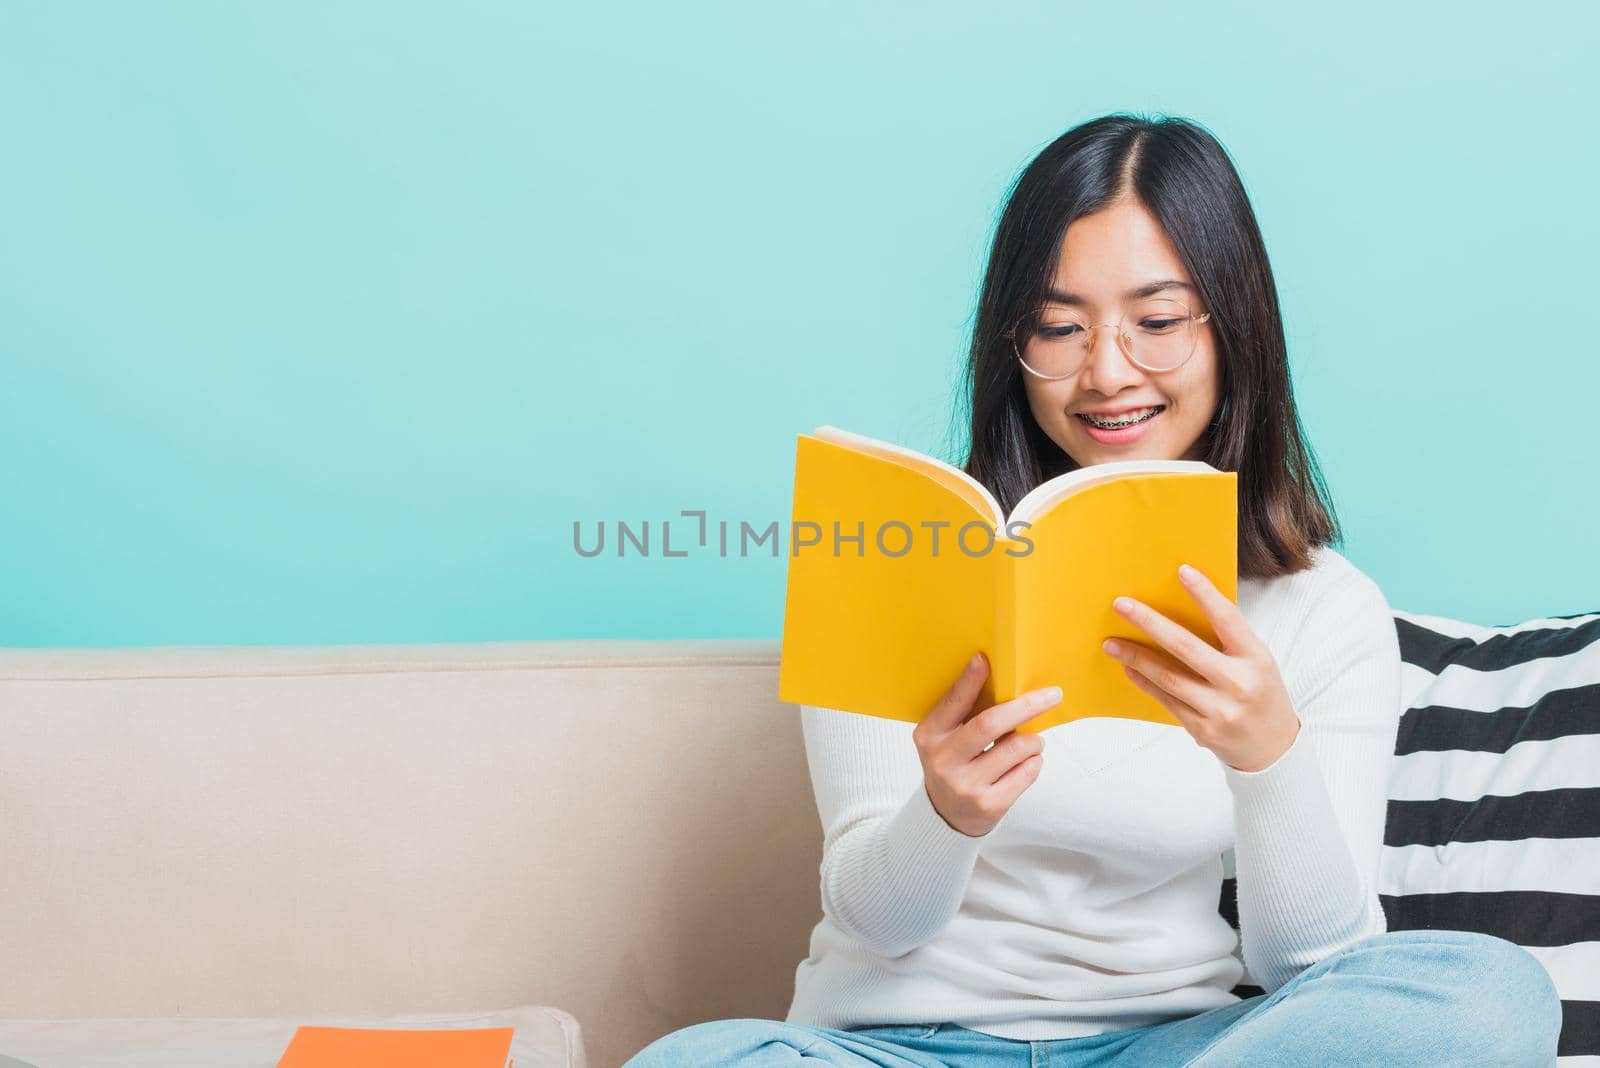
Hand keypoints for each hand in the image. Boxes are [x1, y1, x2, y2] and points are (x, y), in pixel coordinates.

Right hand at [912, 653, 1063, 836]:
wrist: (946, 816)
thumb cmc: (953, 764)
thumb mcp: (944, 738)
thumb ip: (963, 713)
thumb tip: (996, 675)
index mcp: (930, 737)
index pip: (953, 703)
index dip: (969, 681)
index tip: (984, 659)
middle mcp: (943, 761)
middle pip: (990, 725)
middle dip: (1025, 706)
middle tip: (1052, 695)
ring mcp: (966, 786)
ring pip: (1016, 748)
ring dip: (1033, 739)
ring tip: (1031, 741)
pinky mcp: (989, 805)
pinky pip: (1027, 772)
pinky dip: (1034, 761)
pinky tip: (1027, 762)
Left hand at [1101, 563, 1300, 772]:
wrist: (1274, 749)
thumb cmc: (1260, 694)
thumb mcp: (1257, 663)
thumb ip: (1227, 641)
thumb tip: (1179, 610)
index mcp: (1257, 659)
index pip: (1228, 619)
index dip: (1205, 594)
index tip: (1182, 571)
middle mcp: (1239, 683)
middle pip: (1185, 646)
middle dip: (1149, 622)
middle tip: (1121, 605)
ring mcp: (1219, 709)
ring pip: (1168, 677)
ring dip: (1135, 657)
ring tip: (1111, 642)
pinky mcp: (1202, 730)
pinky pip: (1166, 700)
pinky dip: (1145, 682)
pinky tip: (1128, 668)